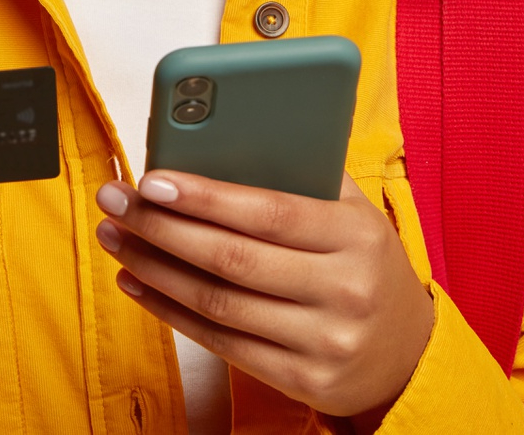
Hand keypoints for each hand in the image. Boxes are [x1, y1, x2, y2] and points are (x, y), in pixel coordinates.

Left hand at [93, 171, 434, 425]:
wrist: (407, 353)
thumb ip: (302, 176)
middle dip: (161, 227)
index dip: (205, 197)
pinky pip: (220, 343)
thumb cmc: (365, 264)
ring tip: (116, 237)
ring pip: (218, 303)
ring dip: (154, 268)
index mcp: (356, 235)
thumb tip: (219, 142)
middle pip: (232, 258)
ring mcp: (323, 341)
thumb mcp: (355, 213)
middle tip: (115, 201)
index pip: (269, 213)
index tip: (153, 179)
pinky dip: (170, 311)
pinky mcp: (303, 381)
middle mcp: (343, 290)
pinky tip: (138, 283)